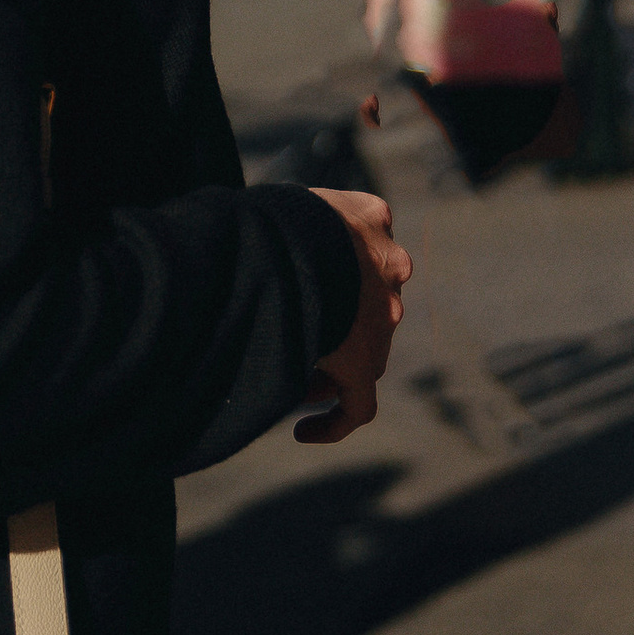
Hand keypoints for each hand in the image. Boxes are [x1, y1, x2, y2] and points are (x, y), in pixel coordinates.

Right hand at [296, 188, 411, 443]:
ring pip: (365, 350)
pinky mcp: (365, 361)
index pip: (362, 243)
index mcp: (370, 218)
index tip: (303, 284)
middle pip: (366, 300)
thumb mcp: (283, 201)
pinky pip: (358, 404)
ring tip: (293, 384)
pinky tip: (304, 432)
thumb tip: (245, 233)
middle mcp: (388, 265)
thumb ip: (285, 217)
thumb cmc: (271, 214)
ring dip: (332, 368)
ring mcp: (382, 315)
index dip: (335, 268)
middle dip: (336, 321)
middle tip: (299, 338)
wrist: (291, 241)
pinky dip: (334, 422)